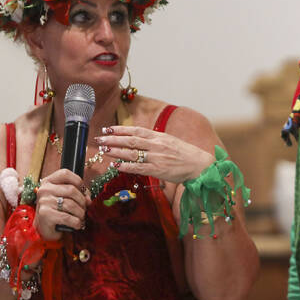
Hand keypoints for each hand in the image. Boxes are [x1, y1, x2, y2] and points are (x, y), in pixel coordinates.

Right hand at [33, 169, 90, 239]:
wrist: (44, 228)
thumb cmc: (57, 210)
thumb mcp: (66, 197)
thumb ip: (78, 193)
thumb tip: (88, 199)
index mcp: (48, 181)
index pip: (65, 174)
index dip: (78, 182)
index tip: (84, 192)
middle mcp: (44, 190)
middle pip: (71, 190)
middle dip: (82, 201)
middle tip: (85, 208)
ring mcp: (44, 201)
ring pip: (71, 205)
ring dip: (80, 213)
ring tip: (81, 217)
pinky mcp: (45, 214)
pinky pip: (67, 217)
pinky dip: (76, 222)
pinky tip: (77, 224)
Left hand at [96, 126, 213, 182]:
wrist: (199, 164)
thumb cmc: (185, 153)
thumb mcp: (170, 141)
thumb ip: (154, 140)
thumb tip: (139, 138)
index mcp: (159, 136)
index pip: (136, 130)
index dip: (120, 129)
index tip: (108, 129)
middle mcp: (156, 145)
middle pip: (130, 140)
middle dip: (113, 139)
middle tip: (99, 139)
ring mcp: (156, 157)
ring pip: (132, 153)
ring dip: (116, 151)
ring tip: (104, 150)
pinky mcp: (158, 170)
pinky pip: (138, 168)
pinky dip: (126, 166)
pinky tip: (115, 166)